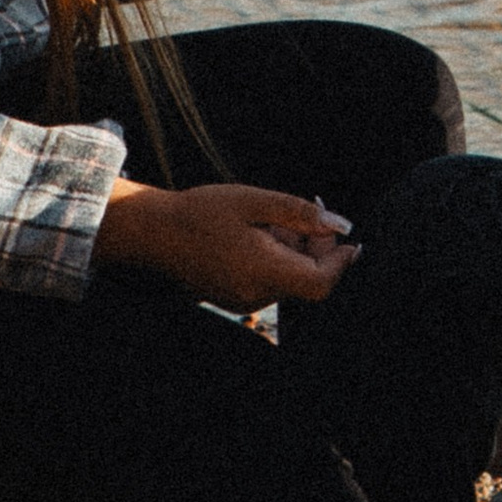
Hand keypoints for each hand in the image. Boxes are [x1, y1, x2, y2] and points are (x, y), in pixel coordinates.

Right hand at [95, 177, 359, 308]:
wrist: (153, 232)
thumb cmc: (202, 212)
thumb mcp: (254, 201)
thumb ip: (299, 214)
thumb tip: (341, 226)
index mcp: (263, 271)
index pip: (321, 283)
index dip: (341, 262)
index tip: (348, 237)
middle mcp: (256, 295)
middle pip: (307, 279)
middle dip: (315, 247)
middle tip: (308, 211)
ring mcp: (243, 300)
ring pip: (289, 279)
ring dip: (294, 250)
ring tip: (272, 219)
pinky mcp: (234, 298)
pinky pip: (269, 282)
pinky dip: (276, 258)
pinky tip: (258, 233)